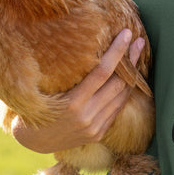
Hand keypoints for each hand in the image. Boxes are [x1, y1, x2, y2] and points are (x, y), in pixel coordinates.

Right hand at [10, 29, 142, 153]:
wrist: (34, 141)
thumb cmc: (36, 105)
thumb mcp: (45, 87)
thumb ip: (66, 72)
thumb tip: (83, 43)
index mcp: (73, 103)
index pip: (103, 72)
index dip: (117, 51)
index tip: (126, 33)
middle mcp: (87, 116)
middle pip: (118, 83)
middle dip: (131, 60)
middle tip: (139, 41)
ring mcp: (95, 127)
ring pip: (122, 96)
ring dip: (133, 76)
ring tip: (137, 56)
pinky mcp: (99, 133)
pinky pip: (117, 108)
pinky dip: (124, 92)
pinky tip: (129, 78)